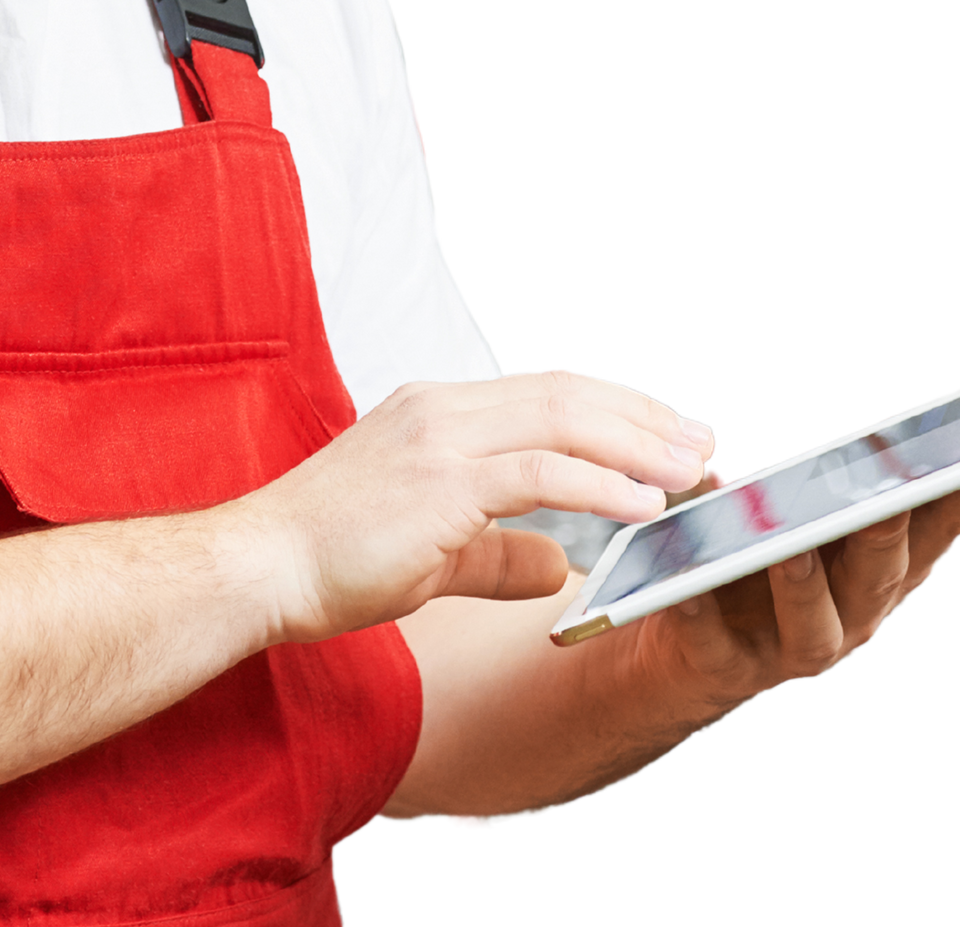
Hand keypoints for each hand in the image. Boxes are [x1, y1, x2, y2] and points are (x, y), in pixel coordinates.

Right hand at [235, 368, 716, 646]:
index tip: (664, 431)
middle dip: (640, 415)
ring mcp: (439, 438)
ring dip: (635, 443)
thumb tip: (555, 565)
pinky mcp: (441, 484)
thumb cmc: (328, 561)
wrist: (260, 568)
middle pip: (564, 392)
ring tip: (689, 470)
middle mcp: (440, 408)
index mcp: (434, 411)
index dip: (610, 407)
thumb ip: (495, 553)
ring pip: (561, 419)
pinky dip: (601, 482)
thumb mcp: (429, 554)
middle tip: (699, 442)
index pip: (542, 391)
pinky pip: (540, 473)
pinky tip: (644, 502)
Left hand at [621, 462, 959, 715]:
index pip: (936, 527)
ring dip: (806, 581)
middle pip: (882, 574)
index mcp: (877, 569)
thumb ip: (819, 481)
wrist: (681, 650)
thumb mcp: (794, 513)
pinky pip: (716, 640)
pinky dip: (703, 608)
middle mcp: (851, 614)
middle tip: (891, 484)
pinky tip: (689, 577)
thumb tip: (865, 435)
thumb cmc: (752, 561)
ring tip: (790, 542)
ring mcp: (794, 647)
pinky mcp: (727, 666)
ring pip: (814, 622)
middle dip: (889, 530)